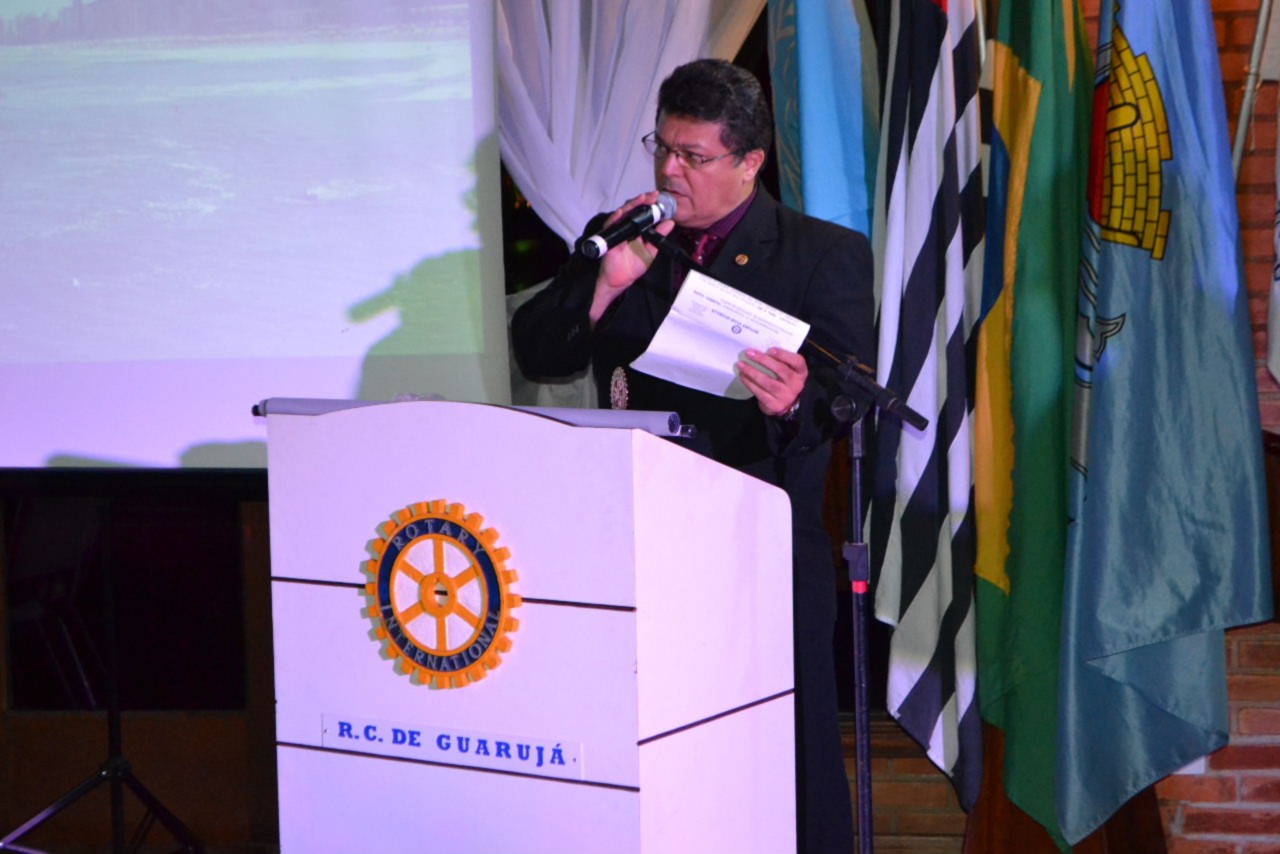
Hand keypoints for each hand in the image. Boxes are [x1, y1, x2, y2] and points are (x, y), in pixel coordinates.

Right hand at [588, 192, 675, 324]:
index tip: (659, 199)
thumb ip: (659, 237)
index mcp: (636, 230)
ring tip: (642, 198)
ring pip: (623, 213)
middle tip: (654, 195)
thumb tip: (670, 223)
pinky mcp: (609, 238)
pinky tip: (621, 212)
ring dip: (632, 205)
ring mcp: (617, 231)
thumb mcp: (651, 251)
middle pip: (633, 210)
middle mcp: (626, 227)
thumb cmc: (633, 266)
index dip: (650, 205)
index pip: (642, 213)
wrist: (620, 281)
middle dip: (643, 201)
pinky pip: (610, 226)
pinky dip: (615, 218)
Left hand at [738, 347, 806, 417]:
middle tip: (749, 353)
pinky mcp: (774, 404)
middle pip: (781, 370)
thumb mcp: (789, 370)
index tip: (770, 349)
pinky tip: (743, 376)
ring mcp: (786, 396)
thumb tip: (760, 349)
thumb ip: (781, 360)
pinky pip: (760, 392)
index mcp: (801, 372)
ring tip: (741, 364)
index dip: (784, 355)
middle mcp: (796, 384)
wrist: (785, 404)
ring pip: (767, 382)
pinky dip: (749, 383)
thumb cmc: (784, 380)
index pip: (798, 361)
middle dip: (763, 360)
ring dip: (752, 372)